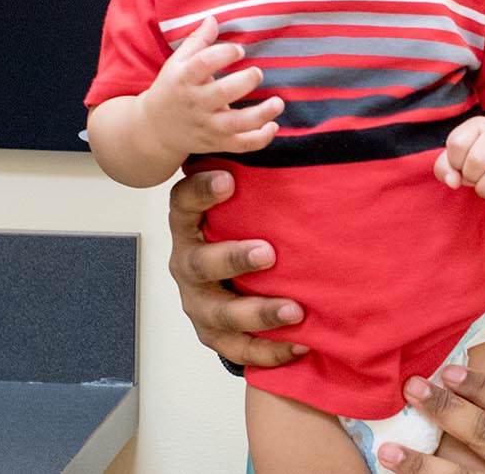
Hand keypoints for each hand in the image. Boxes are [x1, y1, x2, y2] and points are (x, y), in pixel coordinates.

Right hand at [141, 18, 284, 155]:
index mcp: (184, 79)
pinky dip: (260, 139)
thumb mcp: (177, 63)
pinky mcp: (217, 142)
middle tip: (257, 73)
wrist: (155, 129)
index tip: (239, 50)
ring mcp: (207, 125)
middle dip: (245, 81)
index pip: (202, 64)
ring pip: (236, 124)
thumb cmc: (172, 88)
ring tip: (278, 102)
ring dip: (261, 114)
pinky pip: (241, 145)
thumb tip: (214, 19)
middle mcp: (195, 103)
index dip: (224, 54)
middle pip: (222, 93)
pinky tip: (273, 125)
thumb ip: (197, 41)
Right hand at [167, 170, 308, 366]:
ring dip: (257, 312)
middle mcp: (188, 264)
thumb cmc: (242, 230)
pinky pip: (238, 348)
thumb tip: (300, 136)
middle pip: (199, 263)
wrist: (230, 286)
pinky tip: (300, 343)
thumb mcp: (242, 206)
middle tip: (268, 252)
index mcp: (190, 227)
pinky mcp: (214, 335)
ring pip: (219, 312)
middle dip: (232, 258)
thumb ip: (257, 180)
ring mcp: (199, 302)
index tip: (227, 179)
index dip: (200, 191)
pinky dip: (269, 349)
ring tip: (294, 310)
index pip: (183, 205)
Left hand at [435, 115, 484, 205]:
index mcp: (478, 126)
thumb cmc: (480, 156)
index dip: (455, 161)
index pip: (458, 143)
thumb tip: (453, 181)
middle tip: (475, 177)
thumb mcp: (457, 156)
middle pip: (477, 160)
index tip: (461, 164)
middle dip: (471, 177)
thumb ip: (444, 168)